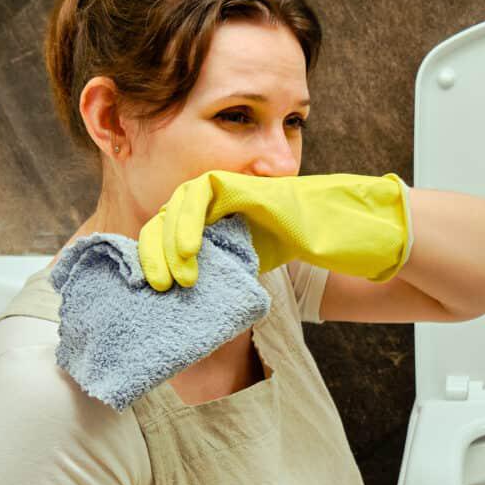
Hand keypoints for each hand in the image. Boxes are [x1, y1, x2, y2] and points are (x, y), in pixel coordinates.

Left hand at [138, 171, 413, 290]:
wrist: (331, 230)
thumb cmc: (295, 247)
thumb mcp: (245, 264)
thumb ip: (217, 269)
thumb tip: (188, 303)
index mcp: (208, 220)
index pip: (166, 234)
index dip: (155, 259)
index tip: (158, 290)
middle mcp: (209, 202)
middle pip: (162, 220)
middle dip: (154, 254)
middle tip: (159, 287)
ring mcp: (220, 190)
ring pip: (174, 207)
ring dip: (168, 242)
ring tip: (177, 277)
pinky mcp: (232, 182)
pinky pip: (197, 194)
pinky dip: (187, 221)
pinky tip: (188, 250)